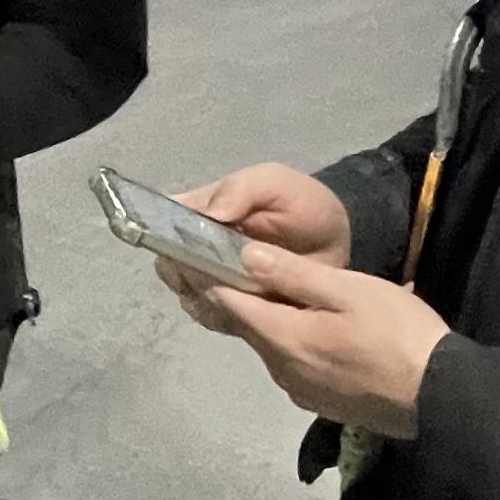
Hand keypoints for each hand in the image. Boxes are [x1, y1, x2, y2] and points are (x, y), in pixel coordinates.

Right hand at [145, 162, 354, 324]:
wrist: (338, 242)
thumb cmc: (302, 204)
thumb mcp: (275, 182)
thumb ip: (241, 189)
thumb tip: (208, 214)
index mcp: (199, 213)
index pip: (161, 226)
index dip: (167, 240)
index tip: (188, 252)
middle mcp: (197, 248)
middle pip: (171, 267)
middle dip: (189, 275)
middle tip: (223, 277)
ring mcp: (214, 280)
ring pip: (190, 296)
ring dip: (208, 298)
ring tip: (244, 293)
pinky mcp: (234, 309)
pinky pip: (214, 318)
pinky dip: (225, 317)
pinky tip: (251, 311)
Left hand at [186, 241, 452, 439]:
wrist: (442, 397)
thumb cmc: (397, 334)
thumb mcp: (349, 291)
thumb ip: (294, 275)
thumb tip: (243, 256)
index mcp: (283, 337)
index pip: (229, 304)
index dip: (209, 278)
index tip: (193, 256)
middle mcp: (281, 369)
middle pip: (248, 327)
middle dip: (236, 298)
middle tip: (227, 266)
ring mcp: (301, 391)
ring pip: (270, 347)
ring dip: (266, 322)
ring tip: (271, 293)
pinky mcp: (321, 403)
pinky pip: (292, 365)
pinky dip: (289, 343)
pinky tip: (306, 330)